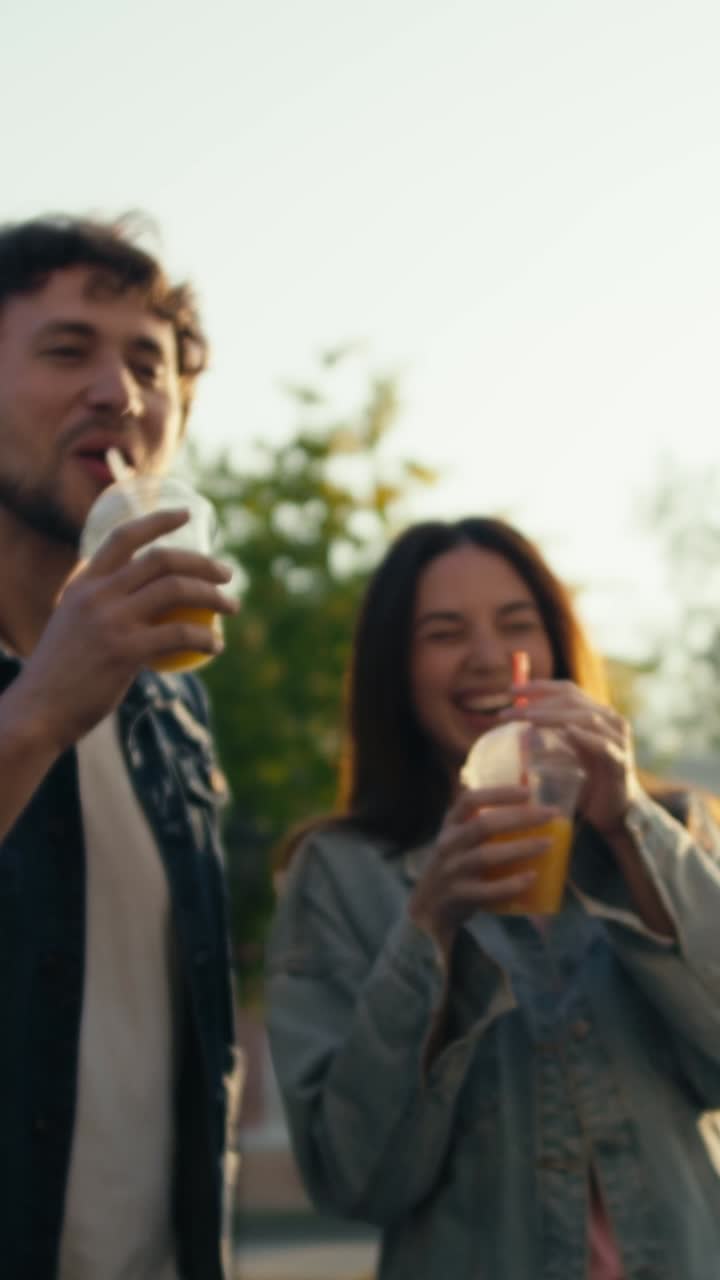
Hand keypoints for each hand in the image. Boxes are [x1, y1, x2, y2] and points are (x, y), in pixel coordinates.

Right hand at [13, 508, 238, 751]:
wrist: (39, 710)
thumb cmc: (61, 674)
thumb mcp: (75, 626)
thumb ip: (105, 609)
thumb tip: (150, 608)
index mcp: (84, 583)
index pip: (125, 536)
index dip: (159, 520)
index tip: (187, 514)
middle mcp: (97, 594)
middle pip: (162, 559)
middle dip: (203, 562)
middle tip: (227, 574)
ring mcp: (111, 620)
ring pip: (177, 589)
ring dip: (213, 596)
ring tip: (232, 607)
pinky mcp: (125, 651)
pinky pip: (180, 634)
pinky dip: (205, 638)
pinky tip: (216, 647)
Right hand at [408, 785, 556, 955]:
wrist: (428, 906)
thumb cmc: (454, 865)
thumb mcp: (459, 840)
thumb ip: (482, 825)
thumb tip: (530, 809)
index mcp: (451, 825)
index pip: (469, 800)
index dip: (498, 794)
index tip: (527, 792)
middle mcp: (448, 844)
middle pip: (483, 825)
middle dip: (520, 818)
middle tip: (550, 815)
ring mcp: (451, 870)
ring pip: (485, 856)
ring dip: (520, 848)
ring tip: (548, 844)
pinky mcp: (458, 896)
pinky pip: (487, 890)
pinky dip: (511, 884)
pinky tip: (532, 877)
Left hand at [499, 679, 636, 835]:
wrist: (614, 811)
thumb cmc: (588, 781)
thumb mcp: (565, 755)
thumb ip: (548, 740)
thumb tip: (516, 729)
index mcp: (596, 714)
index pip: (566, 690)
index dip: (539, 687)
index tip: (511, 690)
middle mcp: (609, 720)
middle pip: (572, 699)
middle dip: (539, 702)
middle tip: (509, 711)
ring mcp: (618, 739)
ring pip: (587, 717)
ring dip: (555, 716)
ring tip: (529, 718)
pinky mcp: (620, 762)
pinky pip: (603, 745)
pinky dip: (584, 737)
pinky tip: (567, 732)